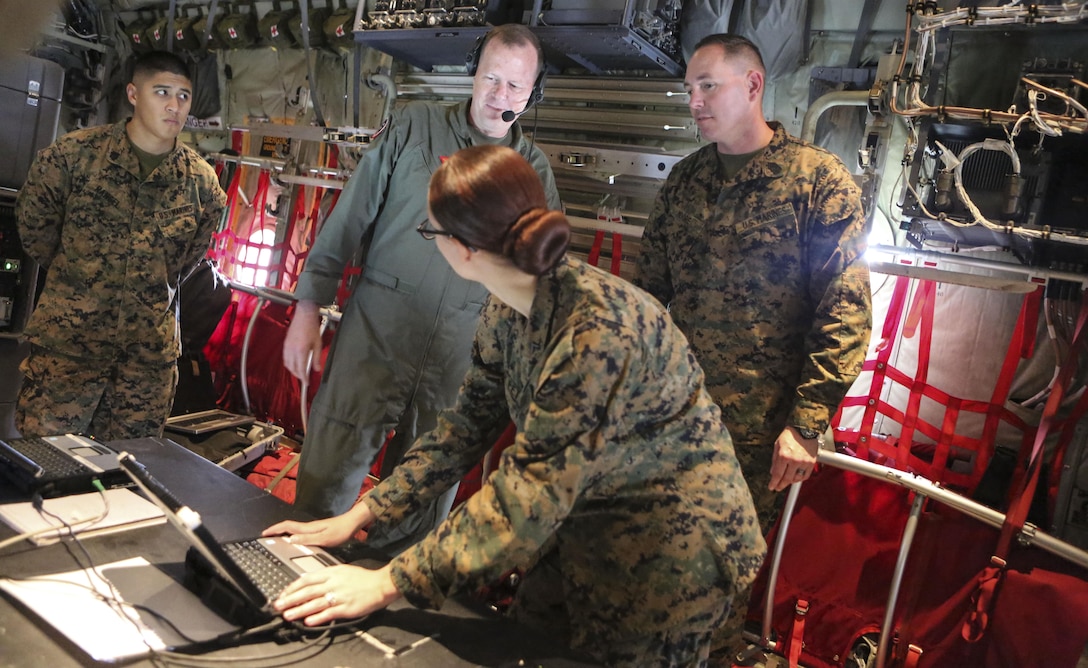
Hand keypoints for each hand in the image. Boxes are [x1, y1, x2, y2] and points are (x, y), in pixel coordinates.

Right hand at [263, 513, 361, 547]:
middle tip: (266, 536)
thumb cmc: (341, 531)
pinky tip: (294, 539)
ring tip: (275, 538)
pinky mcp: (317, 530)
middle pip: (288, 526)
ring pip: (293, 528)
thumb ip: (308, 539)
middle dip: (275, 530)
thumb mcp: (325, 538)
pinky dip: (291, 534)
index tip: (264, 533)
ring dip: (282, 532)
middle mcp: (308, 527)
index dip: (274, 529)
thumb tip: (291, 539)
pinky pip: (300, 531)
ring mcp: (313, 528)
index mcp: (308, 528)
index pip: (287, 526)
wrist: (353, 523)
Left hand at [274, 563, 401, 625]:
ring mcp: (339, 596)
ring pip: (315, 603)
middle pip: (307, 591)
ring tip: (288, 615)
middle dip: (290, 599)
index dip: (292, 587)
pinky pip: (329, 613)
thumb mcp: (342, 570)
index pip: (307, 579)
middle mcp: (333, 583)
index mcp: (331, 573)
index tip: (283, 593)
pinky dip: (318, 617)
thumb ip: (326, 576)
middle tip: (278, 605)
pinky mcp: (346, 608)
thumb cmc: (363, 578)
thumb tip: (309, 583)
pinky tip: (308, 621)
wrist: (381, 584)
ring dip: (299, 610)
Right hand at [283, 300, 322, 380]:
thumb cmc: (312, 327)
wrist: (304, 315)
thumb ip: (316, 358)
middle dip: (298, 375)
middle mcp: (292, 350)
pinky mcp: (285, 344)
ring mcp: (287, 347)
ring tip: (300, 372)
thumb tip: (317, 369)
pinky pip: (285, 358)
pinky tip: (294, 364)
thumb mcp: (318, 344)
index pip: (301, 369)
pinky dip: (289, 363)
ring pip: (287, 364)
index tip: (307, 383)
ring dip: (293, 370)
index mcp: (301, 351)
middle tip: (305, 378)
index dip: (303, 378)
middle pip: (293, 368)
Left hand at [768, 426, 819, 491]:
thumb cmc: (790, 435)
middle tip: (777, 487)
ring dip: (790, 482)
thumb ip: (774, 460)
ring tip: (786, 481)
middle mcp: (794, 460)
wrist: (805, 429)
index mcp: (784, 455)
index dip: (773, 482)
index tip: (771, 487)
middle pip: (787, 479)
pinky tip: (795, 477)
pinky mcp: (811, 463)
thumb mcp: (777, 445)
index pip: (777, 474)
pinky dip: (799, 478)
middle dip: (781, 485)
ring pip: (796, 479)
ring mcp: (804, 462)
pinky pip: (805, 476)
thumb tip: (772, 472)